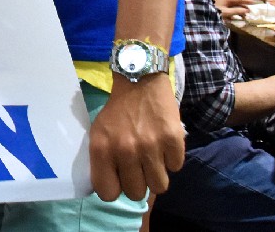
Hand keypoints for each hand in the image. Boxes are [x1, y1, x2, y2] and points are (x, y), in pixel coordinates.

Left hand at [89, 75, 183, 201]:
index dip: (115, 189)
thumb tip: (110, 189)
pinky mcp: (173, 140)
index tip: (119, 181)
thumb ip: (102, 160)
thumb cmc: (117, 111)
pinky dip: (171, 159)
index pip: (107, 193)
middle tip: (138, 168)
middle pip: (136, 194)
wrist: (140, 81)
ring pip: (159, 186)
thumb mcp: (98, 133)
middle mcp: (125, 150)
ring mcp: (151, 146)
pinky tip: (163, 144)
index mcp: (102, 148)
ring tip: (152, 158)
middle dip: (138, 183)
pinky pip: (176, 168)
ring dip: (157, 175)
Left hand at [214, 0, 254, 20]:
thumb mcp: (227, 12)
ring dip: (240, 10)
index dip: (247, 0)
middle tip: (251, 11)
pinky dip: (236, 12)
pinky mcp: (222, 6)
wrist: (205, 15)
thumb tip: (247, 10)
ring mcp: (224, 2)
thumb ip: (237, 11)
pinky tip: (240, 16)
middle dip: (244, 6)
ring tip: (246, 16)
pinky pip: (231, 8)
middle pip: (237, 1)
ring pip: (235, 5)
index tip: (254, 2)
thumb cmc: (216, 12)